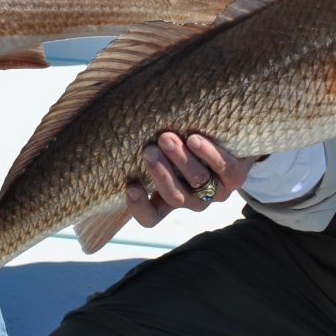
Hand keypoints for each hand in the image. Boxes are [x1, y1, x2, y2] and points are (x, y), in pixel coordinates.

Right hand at [126, 132, 258, 227]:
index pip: (151, 217)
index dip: (139, 207)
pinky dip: (208, 154)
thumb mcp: (159, 146)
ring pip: (196, 181)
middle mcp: (191, 199)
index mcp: (168, 198)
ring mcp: (215, 190)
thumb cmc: (184, 136)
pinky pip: (223, 169)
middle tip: (148, 151)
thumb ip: (137, 143)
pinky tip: (194, 139)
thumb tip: (100, 118)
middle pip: (174, 198)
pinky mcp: (236, 176)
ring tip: (166, 137)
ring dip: (180, 160)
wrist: (231, 134)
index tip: (128, 186)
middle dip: (159, 174)